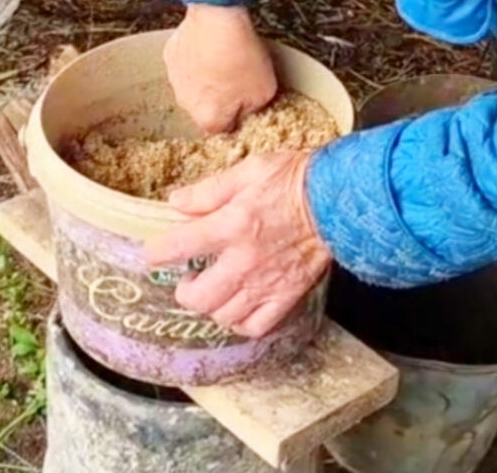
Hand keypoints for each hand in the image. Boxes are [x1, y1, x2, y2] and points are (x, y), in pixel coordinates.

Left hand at [142, 151, 330, 338]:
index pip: (178, 247)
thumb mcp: (248, 170)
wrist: (340, 199)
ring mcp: (267, 283)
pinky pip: (255, 326)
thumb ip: (209, 191)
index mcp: (231, 225)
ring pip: (224, 316)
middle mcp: (245, 261)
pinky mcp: (287, 295)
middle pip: (198, 297)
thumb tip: (176, 202)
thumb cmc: (296, 178)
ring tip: (215, 290)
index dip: (157, 252)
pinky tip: (240, 307)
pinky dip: (241, 323)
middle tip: (189, 277)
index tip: (156, 252)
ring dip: (212, 306)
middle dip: (184, 290)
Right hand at [165, 4, 277, 133]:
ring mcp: (175, 79)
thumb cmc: (241, 56)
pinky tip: (213, 44)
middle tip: (239, 77)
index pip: (224, 129)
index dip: (238, 115)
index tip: (246, 102)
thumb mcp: (265, 92)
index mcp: (209, 119)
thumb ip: (254, 109)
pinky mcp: (170, 56)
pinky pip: (186, 64)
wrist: (218, 19)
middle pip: (206, 107)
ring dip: (207, 77)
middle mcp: (186, 104)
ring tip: (226, 57)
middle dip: (221, 97)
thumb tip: (247, 111)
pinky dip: (197, 57)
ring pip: (194, 85)